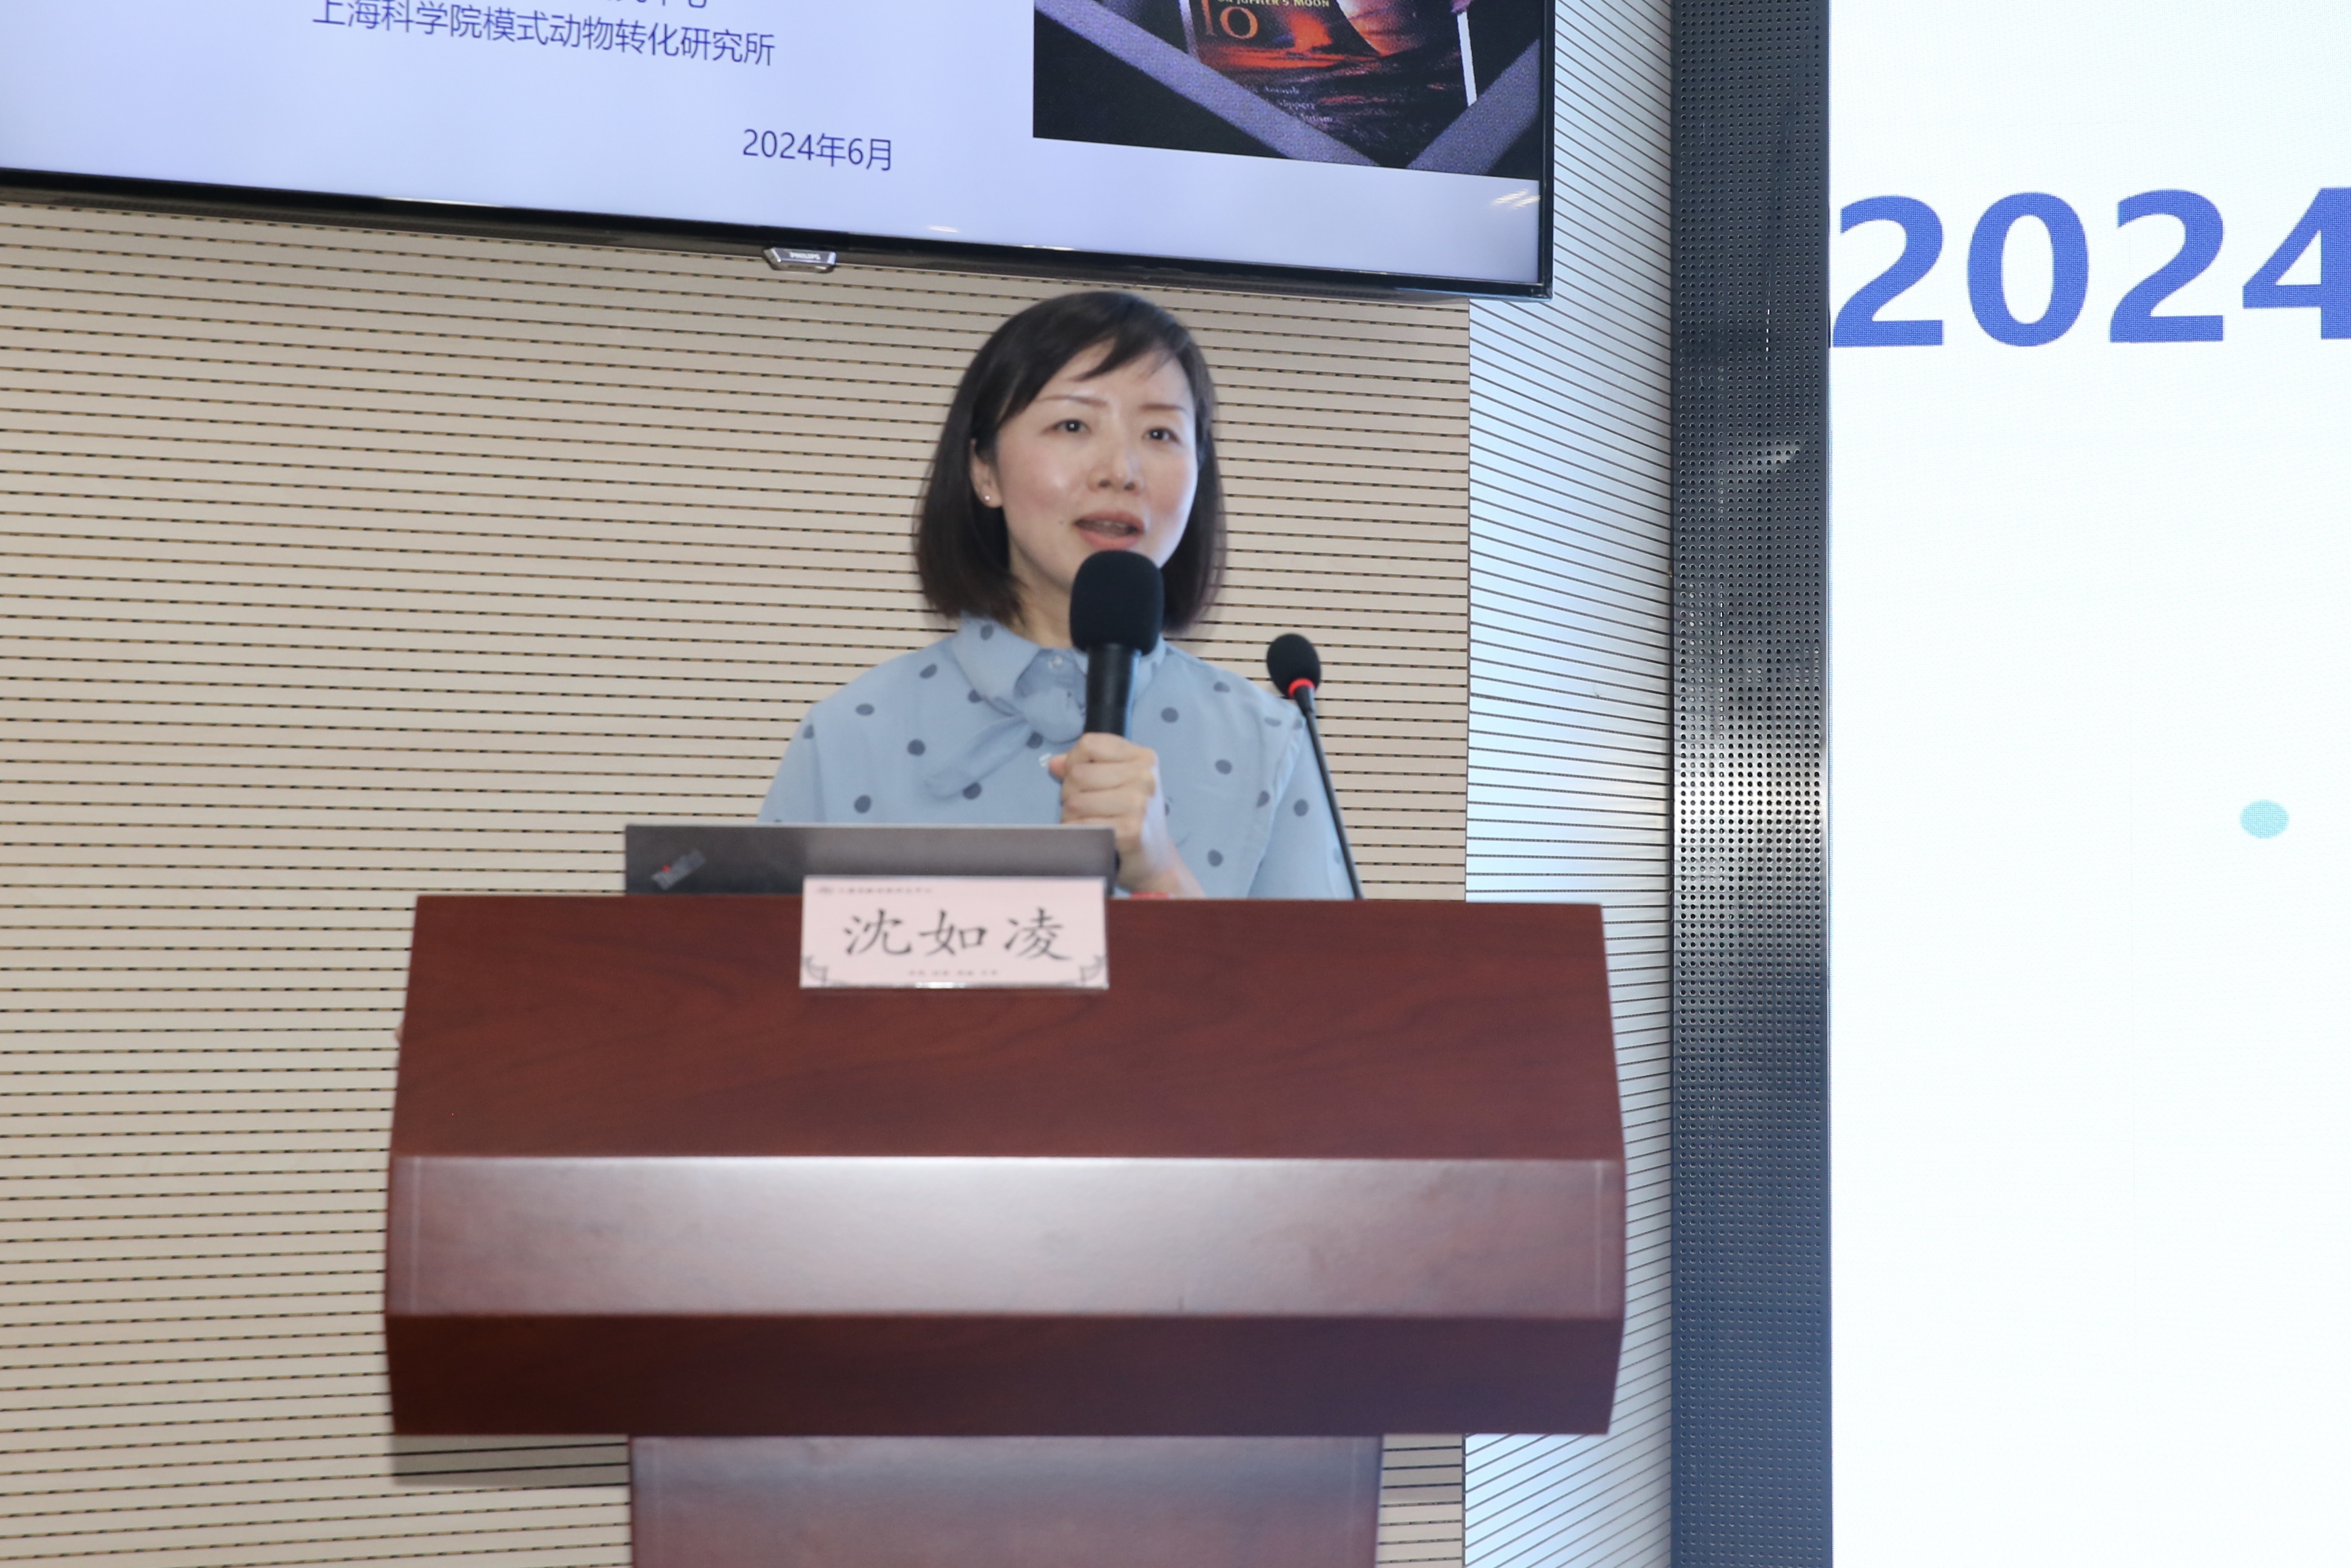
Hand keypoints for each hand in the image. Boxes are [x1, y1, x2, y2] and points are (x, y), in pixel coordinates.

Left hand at [1046, 733, 1204, 896]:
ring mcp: (1139, 804)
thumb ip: (1086, 767)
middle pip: (1077, 774)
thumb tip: (1054, 763)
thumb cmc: (1134, 819)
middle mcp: (1144, 778)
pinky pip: (1081, 826)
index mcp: (1144, 758)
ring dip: (1072, 817)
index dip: (1074, 761)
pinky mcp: (1130, 830)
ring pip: (1074, 802)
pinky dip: (1078, 833)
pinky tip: (1093, 835)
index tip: (1083, 779)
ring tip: (1090, 822)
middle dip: (1071, 793)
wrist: (1156, 860)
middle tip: (1087, 807)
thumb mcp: (1118, 783)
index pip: (1088, 744)